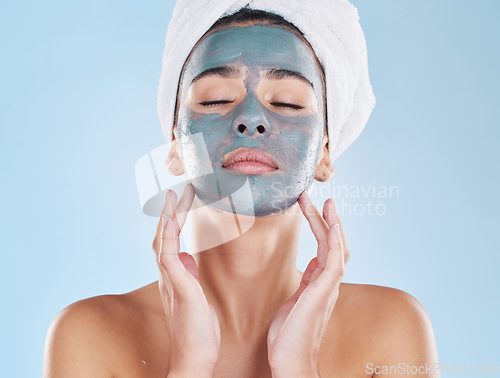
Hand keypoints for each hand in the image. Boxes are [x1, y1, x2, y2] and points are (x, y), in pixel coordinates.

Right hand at [152, 184, 220, 376]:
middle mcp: (167, 275)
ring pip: (162, 240)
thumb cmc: (198, 329)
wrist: (195, 357)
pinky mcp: (179, 287)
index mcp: (173, 275)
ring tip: (173, 195)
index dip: (170, 220)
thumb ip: (189, 274)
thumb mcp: (196, 295)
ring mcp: (170, 280)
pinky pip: (168, 255)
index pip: (168, 241)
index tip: (178, 200)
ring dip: (167, 217)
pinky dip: (168, 234)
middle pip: (162, 235)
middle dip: (168, 212)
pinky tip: (172, 218)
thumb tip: (188, 256)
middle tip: (176, 190)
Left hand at [267, 192, 348, 377]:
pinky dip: (335, 241)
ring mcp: (328, 287)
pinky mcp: (323, 292)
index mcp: (320, 283)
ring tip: (326, 202)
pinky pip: (335, 262)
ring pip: (337, 248)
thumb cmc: (290, 335)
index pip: (327, 249)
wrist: (291, 361)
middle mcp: (328, 283)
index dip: (323, 228)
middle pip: (334, 244)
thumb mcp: (296, 299)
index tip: (314, 209)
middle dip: (328, 220)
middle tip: (321, 198)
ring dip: (331, 224)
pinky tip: (331, 224)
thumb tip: (312, 263)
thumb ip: (307, 280)